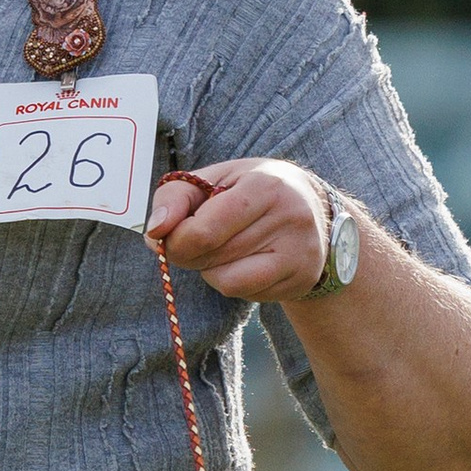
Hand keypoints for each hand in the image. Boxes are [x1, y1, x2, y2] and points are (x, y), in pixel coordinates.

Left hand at [145, 158, 334, 302]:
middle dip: (189, 254)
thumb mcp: (217, 177)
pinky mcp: (301, 278)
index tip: (168, 235)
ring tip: (222, 248)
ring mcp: (299, 252)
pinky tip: (241, 262)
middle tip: (193, 241)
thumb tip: (154, 232)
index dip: (176, 240)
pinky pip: (245, 293)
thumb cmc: (253, 189)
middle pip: (212, 257)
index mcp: (265, 185)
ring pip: (226, 281)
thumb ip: (176, 197)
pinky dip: (231, 281)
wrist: (315, 209)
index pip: (204, 230)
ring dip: (209, 269)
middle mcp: (288, 218)